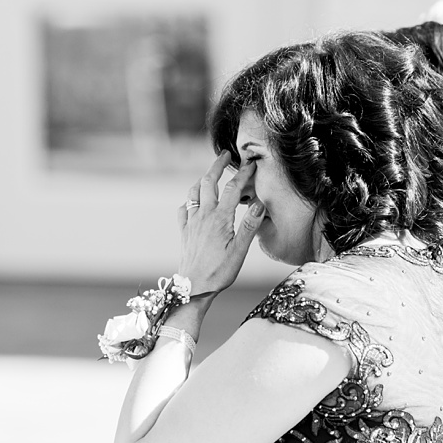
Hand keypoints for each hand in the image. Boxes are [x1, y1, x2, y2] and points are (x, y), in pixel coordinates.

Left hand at [176, 157, 261, 295]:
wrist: (194, 287)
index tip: (250, 164)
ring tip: (210, 175)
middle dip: (217, 166)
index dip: (242, 173)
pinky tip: (194, 203)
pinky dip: (189, 200)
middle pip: (208, 182)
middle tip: (225, 155)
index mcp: (219, 218)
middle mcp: (203, 216)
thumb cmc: (219, 272)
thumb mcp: (240, 251)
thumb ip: (249, 226)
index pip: (232, 188)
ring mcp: (192, 222)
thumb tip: (258, 204)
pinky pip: (184, 208)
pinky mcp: (185, 231)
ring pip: (193, 192)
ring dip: (202, 180)